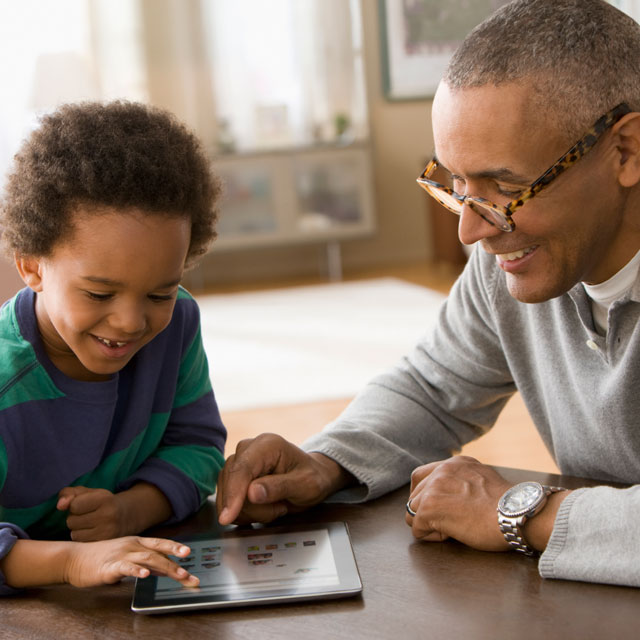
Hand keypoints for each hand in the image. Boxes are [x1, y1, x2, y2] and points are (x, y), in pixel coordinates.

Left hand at [57, 483, 172, 540]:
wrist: (126, 516)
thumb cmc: (101, 503)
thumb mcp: (88, 493)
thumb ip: (70, 493)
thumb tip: (59, 506)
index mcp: (104, 498)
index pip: (74, 505)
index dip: (75, 505)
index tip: (85, 504)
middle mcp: (108, 515)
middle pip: (71, 521)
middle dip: (75, 518)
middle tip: (89, 515)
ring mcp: (108, 531)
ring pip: (74, 534)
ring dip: (78, 530)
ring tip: (91, 524)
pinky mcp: (105, 543)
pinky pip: (81, 543)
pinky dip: (83, 538)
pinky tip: (93, 532)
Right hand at [63, 536, 199, 587]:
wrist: (74, 558)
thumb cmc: (101, 558)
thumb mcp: (127, 556)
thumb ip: (146, 561)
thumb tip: (166, 568)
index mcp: (137, 542)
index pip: (161, 544)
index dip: (176, 547)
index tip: (189, 553)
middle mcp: (132, 545)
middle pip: (158, 552)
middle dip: (176, 563)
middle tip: (189, 574)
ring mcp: (121, 554)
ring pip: (147, 558)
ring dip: (165, 567)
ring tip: (178, 574)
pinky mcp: (109, 566)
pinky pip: (125, 567)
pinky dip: (137, 570)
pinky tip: (145, 575)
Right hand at [216, 433, 352, 524]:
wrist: (314, 477)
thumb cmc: (313, 477)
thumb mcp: (306, 485)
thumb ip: (280, 487)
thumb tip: (251, 493)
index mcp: (267, 444)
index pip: (242, 469)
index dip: (233, 494)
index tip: (228, 517)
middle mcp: (249, 448)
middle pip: (231, 483)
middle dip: (252, 507)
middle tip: (280, 508)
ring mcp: (239, 461)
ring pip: (227, 494)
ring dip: (251, 511)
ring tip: (277, 506)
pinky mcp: (234, 476)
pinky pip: (227, 500)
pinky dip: (244, 512)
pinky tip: (265, 508)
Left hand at [405, 456, 512, 551]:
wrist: (517, 515)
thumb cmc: (509, 508)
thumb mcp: (485, 481)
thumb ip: (465, 482)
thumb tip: (455, 495)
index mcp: (456, 463)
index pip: (422, 475)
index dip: (424, 494)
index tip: (434, 507)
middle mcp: (442, 470)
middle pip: (415, 494)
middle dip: (426, 511)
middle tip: (447, 523)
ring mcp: (434, 487)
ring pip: (413, 510)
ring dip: (428, 524)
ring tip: (451, 529)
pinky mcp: (430, 507)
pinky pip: (417, 527)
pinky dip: (430, 536)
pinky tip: (450, 535)